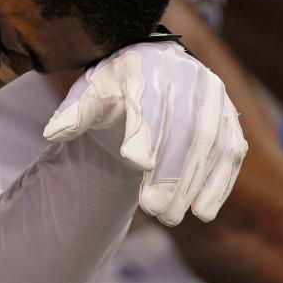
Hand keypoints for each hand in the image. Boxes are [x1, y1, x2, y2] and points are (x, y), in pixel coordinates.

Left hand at [43, 39, 246, 225]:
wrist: (152, 69)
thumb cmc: (115, 86)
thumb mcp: (91, 91)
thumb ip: (74, 112)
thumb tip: (52, 132)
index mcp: (150, 66)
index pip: (149, 101)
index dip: (144, 131)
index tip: (134, 162)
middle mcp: (189, 77)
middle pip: (184, 128)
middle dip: (170, 172)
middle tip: (152, 210)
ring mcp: (214, 98)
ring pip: (211, 143)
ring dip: (194, 184)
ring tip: (172, 217)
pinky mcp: (230, 118)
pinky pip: (230, 152)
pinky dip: (219, 182)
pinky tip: (204, 211)